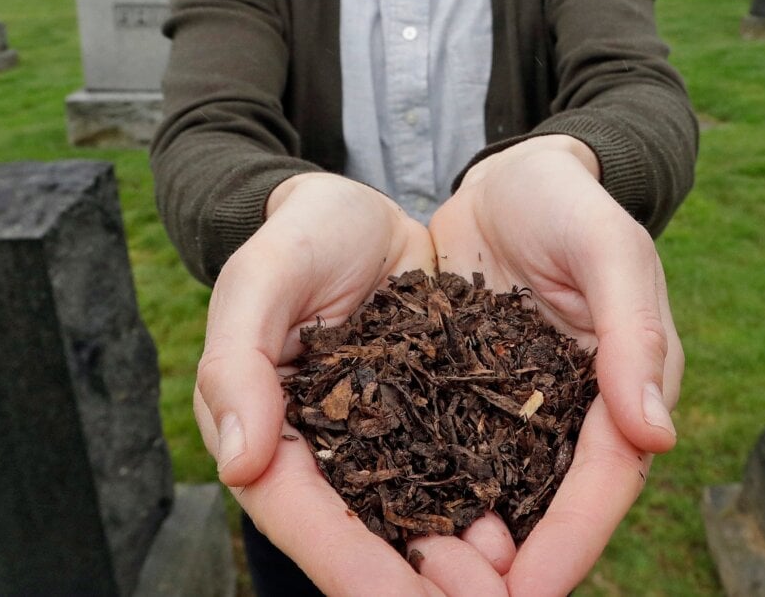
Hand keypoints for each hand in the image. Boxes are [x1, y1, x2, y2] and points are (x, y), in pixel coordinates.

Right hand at [194, 172, 504, 594]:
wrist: (367, 205)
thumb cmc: (301, 233)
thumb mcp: (262, 276)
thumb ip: (237, 363)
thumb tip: (237, 464)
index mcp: (271, 430)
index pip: (301, 514)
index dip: (348, 568)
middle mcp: (331, 454)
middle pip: (366, 538)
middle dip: (419, 583)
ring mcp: (389, 442)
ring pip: (421, 522)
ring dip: (463, 563)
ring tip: (513, 582)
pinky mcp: (440, 423)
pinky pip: (465, 479)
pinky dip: (492, 510)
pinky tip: (526, 533)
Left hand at [426, 136, 683, 596]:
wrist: (509, 174)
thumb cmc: (569, 200)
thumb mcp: (609, 246)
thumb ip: (634, 331)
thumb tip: (658, 434)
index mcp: (625, 390)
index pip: (608, 482)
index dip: (572, 544)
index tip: (526, 593)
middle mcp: (575, 419)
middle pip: (551, 514)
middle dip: (505, 568)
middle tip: (444, 589)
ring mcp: (517, 418)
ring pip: (498, 503)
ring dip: (460, 548)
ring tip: (411, 575)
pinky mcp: (465, 406)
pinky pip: (449, 465)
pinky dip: (423, 502)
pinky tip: (381, 528)